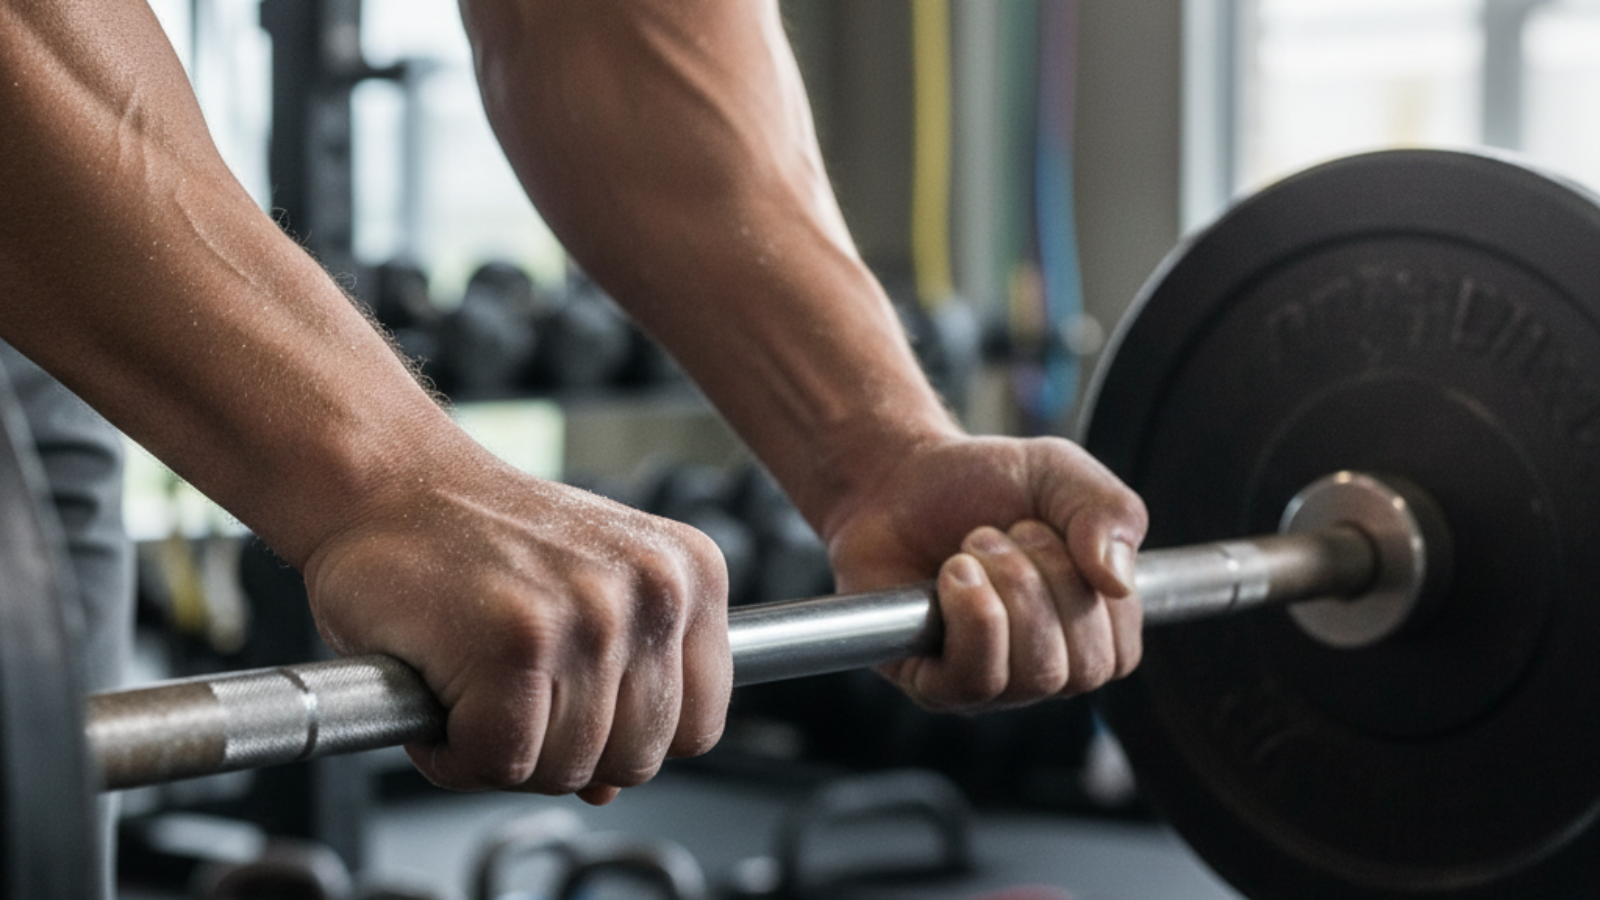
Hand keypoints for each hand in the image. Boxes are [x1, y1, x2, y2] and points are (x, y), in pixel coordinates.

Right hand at [299, 453, 730, 803]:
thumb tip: (610, 786)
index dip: (625, 739)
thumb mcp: (581, 598)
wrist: (384, 484)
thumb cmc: (474, 539)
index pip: (698, 726)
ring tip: (472, 686)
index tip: (575, 713)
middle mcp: (656, 590)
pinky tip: (439, 697)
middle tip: (509, 701)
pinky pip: (499, 763)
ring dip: (502, 753)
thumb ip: (617, 688)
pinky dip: (452, 754)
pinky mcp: (518, 642)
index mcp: (690, 576)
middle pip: (638, 760)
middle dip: (561, 755)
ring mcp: (592, 615)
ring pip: (570, 772)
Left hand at [822, 434, 1146, 711]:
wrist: (896, 480)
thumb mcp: (1062, 473)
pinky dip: (972, 612)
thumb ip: (1112, 513)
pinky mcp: (933, 685)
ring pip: (1034, 674)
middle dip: (1047, 579)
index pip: (1119, 653)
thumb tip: (1119, 583)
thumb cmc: (983, 485)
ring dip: (1008, 590)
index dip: (1088, 585)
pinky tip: (951, 576)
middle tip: (1000, 533)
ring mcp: (990, 685)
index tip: (1044, 527)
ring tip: (972, 549)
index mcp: (1085, 634)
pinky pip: (975, 680)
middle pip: (1082, 668)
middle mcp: (1041, 669)